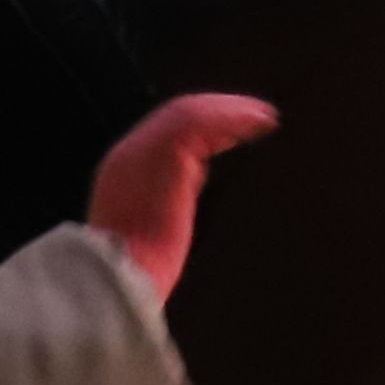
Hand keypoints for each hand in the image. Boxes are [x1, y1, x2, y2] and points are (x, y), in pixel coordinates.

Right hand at [82, 94, 280, 301]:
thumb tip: (192, 186)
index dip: (197, 127)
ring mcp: (145, 147)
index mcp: (122, 171)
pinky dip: (235, 118)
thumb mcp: (147, 231)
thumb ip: (166, 203)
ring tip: (263, 116)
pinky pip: (205, 121)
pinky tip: (260, 123)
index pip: (161, 135)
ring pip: (192, 112)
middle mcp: (130, 152)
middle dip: (216, 110)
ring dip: (231, 110)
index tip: (228, 133)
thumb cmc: (137, 271)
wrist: (121, 274)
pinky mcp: (168, 149)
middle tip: (251, 114)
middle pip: (176, 115)